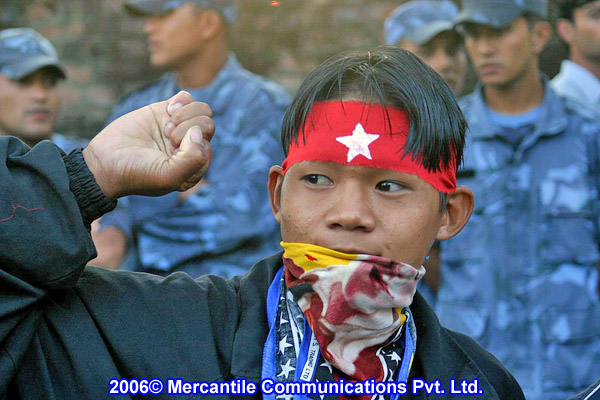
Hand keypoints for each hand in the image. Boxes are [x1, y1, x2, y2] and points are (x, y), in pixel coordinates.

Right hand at [83, 91, 214, 198]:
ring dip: (186, 115)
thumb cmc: (136, 173)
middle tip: (168, 137)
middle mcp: (190, 147)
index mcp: (194, 167)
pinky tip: (168, 110)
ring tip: (166, 127)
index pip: (207, 148)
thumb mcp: (168, 176)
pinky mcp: (166, 112)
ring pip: (202, 110)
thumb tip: (198, 132)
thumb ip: (193, 159)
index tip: (170, 151)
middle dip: (189, 128)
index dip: (192, 146)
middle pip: (208, 125)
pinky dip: (182, 101)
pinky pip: (188, 98)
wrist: (105, 161)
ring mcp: (179, 128)